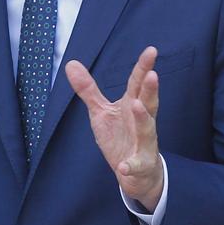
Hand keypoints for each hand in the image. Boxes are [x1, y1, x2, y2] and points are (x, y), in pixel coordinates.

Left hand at [66, 46, 162, 210]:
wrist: (138, 174)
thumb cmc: (121, 136)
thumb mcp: (101, 111)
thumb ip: (88, 89)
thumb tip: (71, 63)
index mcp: (132, 106)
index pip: (137, 84)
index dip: (143, 67)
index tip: (151, 50)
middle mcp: (142, 121)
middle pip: (148, 102)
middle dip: (151, 89)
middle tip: (152, 74)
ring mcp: (143, 143)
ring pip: (147, 130)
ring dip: (143, 118)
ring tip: (139, 106)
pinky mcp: (140, 164)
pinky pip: (137, 164)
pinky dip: (132, 165)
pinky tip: (125, 166)